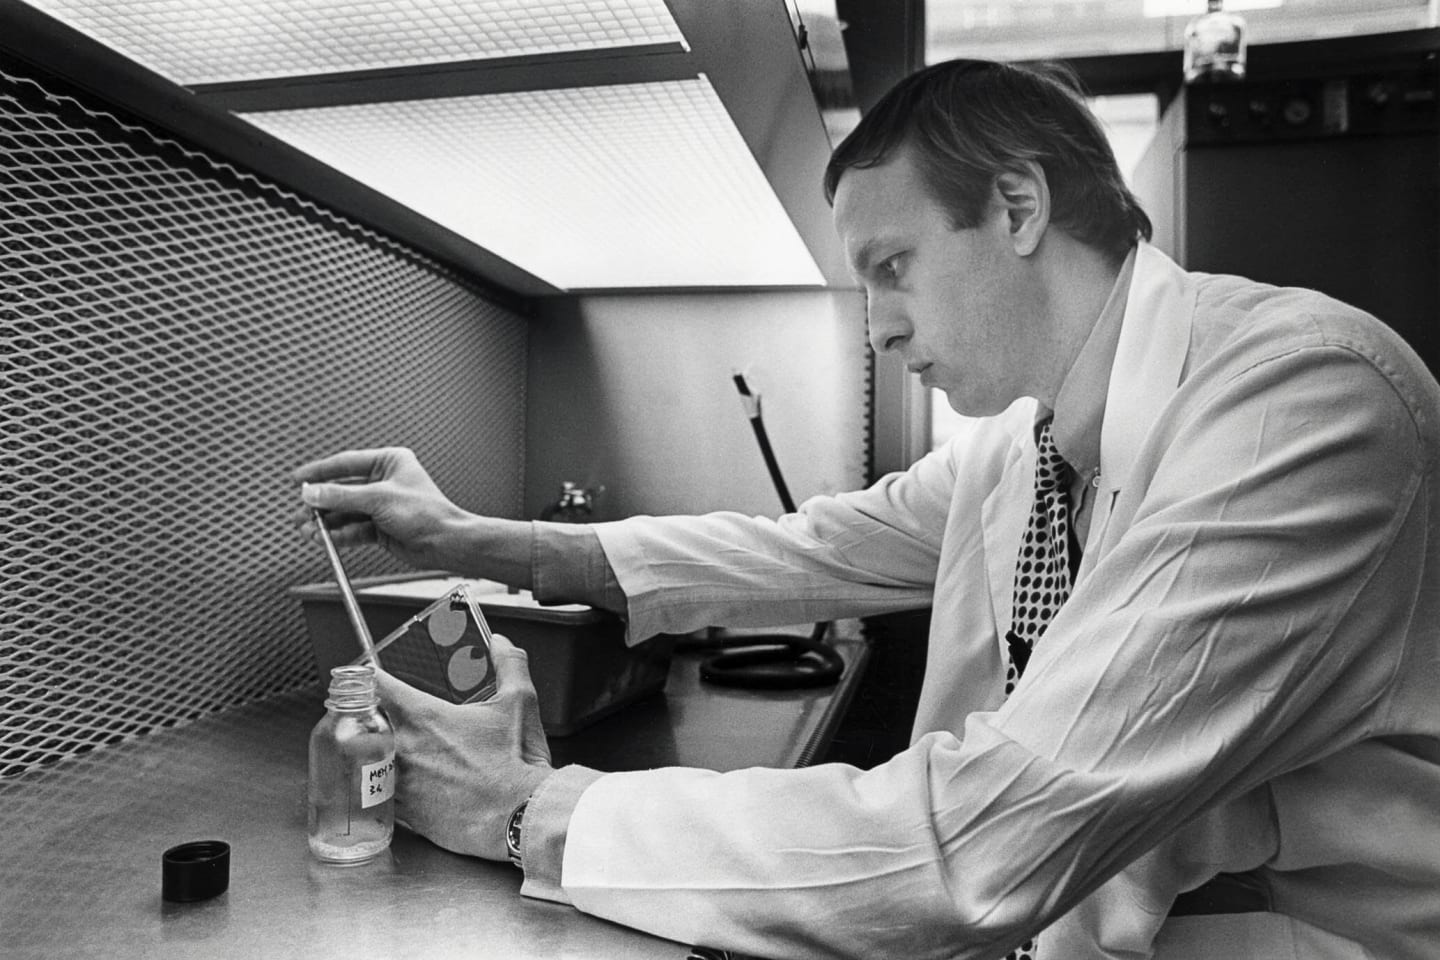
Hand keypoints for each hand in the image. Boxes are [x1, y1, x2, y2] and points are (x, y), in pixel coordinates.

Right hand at [293, 447, 471, 571]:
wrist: (445, 542)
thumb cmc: (428, 513)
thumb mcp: (379, 499)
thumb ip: (341, 496)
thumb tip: (313, 492)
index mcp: (389, 462)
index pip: (346, 463)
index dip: (320, 471)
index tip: (298, 478)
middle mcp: (384, 482)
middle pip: (342, 490)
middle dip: (320, 503)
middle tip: (301, 512)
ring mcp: (381, 506)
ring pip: (346, 512)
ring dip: (327, 522)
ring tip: (308, 529)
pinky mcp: (380, 527)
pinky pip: (353, 529)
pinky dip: (339, 535)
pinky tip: (325, 539)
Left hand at [374, 632, 553, 860]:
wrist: (521, 815)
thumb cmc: (517, 763)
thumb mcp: (520, 703)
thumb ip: (509, 665)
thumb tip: (501, 643)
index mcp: (425, 718)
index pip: (378, 686)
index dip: (368, 676)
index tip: (367, 675)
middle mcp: (405, 750)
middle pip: (360, 725)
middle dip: (364, 717)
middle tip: (372, 714)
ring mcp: (401, 784)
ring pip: (364, 764)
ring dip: (370, 755)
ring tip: (380, 752)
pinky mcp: (406, 814)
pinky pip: (380, 798)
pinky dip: (384, 790)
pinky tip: (399, 786)